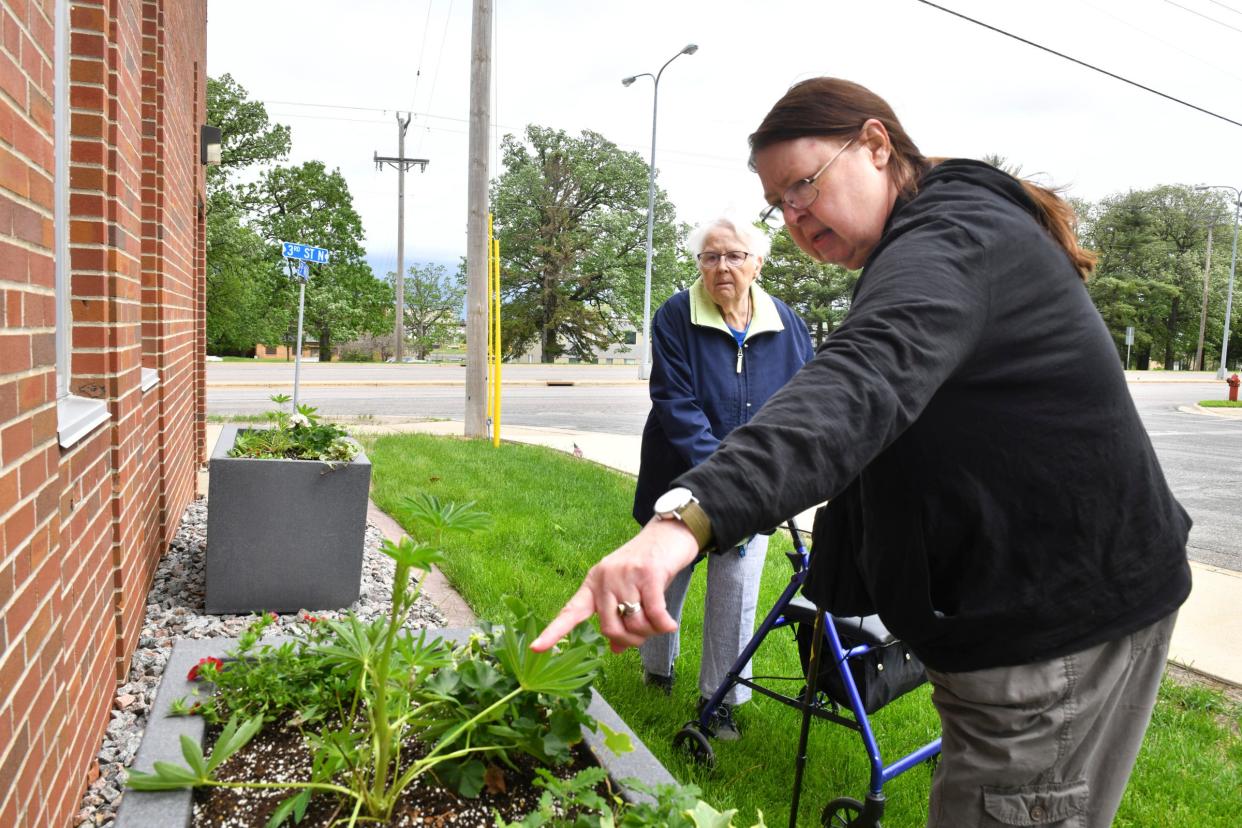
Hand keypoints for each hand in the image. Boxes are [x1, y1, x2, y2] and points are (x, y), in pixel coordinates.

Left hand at [532, 518, 700, 653]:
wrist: (670, 533)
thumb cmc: (648, 567)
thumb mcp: (628, 591)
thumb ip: (620, 617)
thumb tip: (616, 650)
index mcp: (594, 583)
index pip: (571, 611)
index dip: (554, 631)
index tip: (536, 648)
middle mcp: (605, 578)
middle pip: (610, 628)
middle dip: (631, 639)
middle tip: (646, 635)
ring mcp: (625, 575)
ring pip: (634, 623)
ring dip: (651, 631)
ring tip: (661, 623)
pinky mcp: (648, 574)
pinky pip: (654, 614)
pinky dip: (663, 625)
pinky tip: (670, 625)